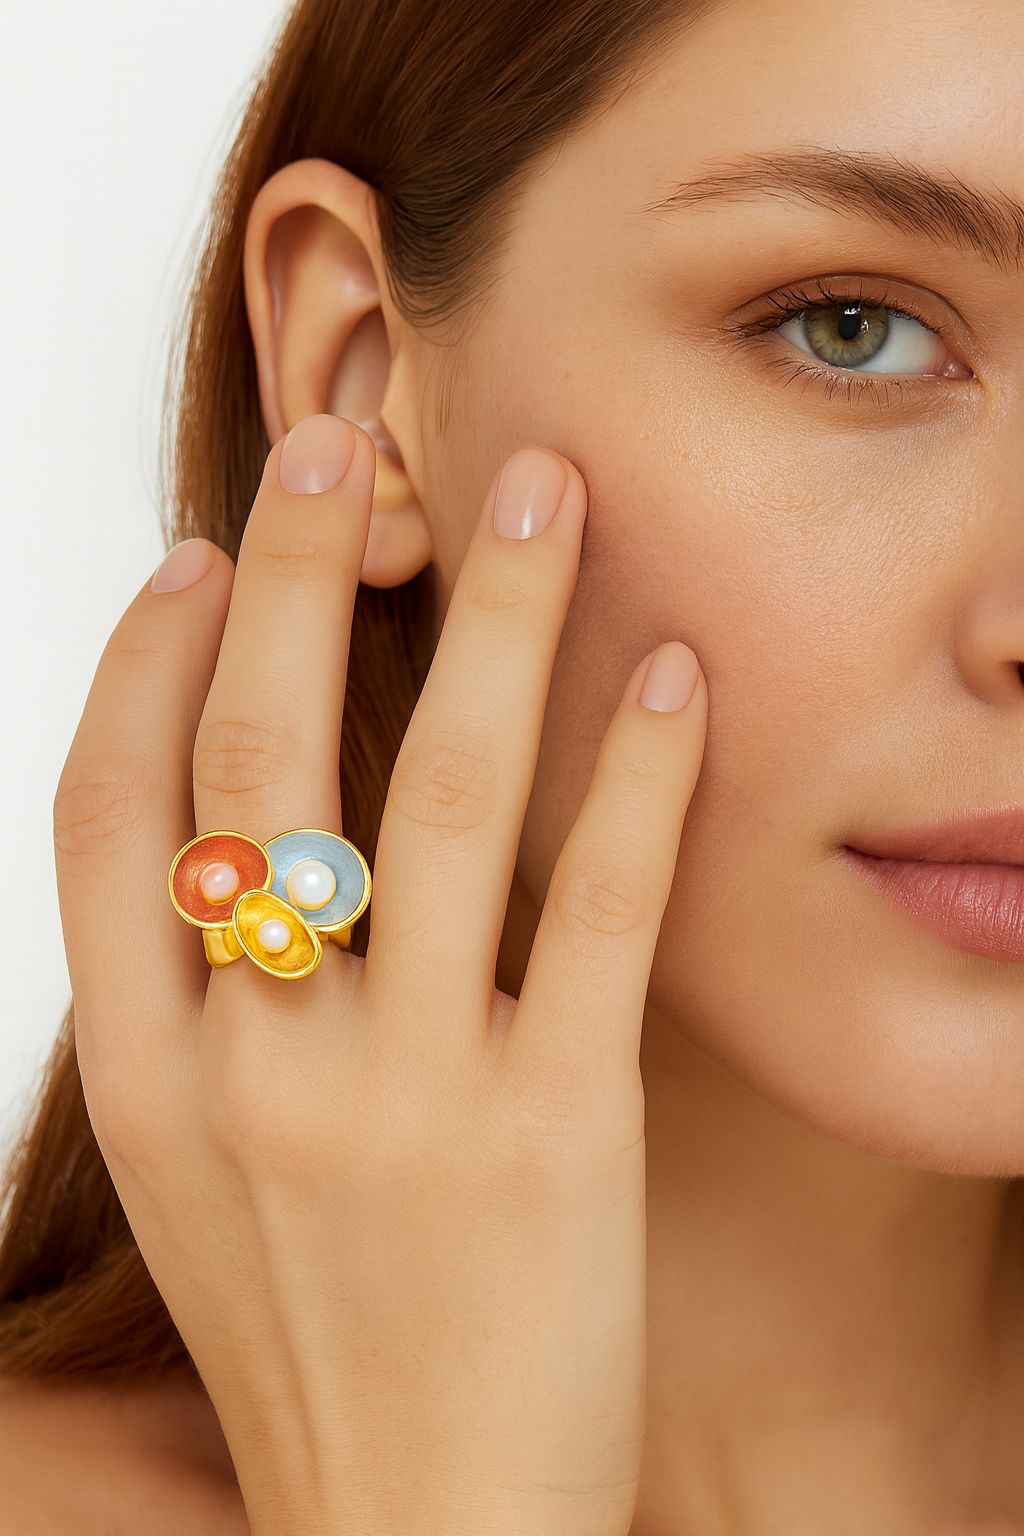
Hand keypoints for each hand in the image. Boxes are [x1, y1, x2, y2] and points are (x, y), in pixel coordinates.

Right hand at [53, 414, 707, 1535]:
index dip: (139, 658)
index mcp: (144, 1078)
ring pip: (437, 798)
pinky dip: (639, 784)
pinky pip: (599, 917)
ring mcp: (404, 1101)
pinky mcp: (556, 1137)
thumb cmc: (314, 1335)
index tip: (194, 549)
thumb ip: (203, 1007)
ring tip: (539, 487)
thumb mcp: (203, 1174)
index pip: (104, 813)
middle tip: (342, 431)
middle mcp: (253, 1068)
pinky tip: (672, 676)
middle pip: (257, 756)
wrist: (424, 1535)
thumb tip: (237, 821)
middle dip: (293, 569)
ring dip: (492, 619)